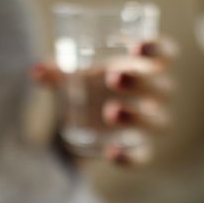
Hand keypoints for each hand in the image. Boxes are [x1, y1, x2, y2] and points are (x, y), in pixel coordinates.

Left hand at [32, 37, 177, 166]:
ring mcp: (146, 124)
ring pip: (160, 122)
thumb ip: (55, 72)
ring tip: (109, 112)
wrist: (73, 124)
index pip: (166, 54)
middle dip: (141, 82)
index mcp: (142, 67)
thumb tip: (37, 71)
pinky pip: (144, 155)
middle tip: (112, 77)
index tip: (136, 46)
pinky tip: (111, 152)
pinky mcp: (137, 149)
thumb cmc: (82, 87)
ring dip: (137, 116)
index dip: (159, 48)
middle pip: (164, 88)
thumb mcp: (68, 76)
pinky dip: (131, 156)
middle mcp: (152, 95)